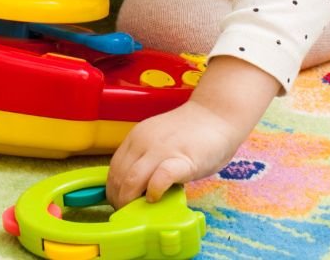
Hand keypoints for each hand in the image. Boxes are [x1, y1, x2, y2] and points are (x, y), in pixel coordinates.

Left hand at [106, 55, 279, 208]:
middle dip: (119, 200)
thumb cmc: (190, 133)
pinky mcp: (182, 160)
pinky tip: (156, 198)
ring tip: (138, 213)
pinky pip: (159, 178)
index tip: (119, 204)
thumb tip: (135, 189)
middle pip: (119, 177)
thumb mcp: (158, 142)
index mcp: (136, 137)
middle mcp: (143, 141)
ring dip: (130, 201)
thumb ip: (146, 160)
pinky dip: (153, 192)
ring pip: (132, 179)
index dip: (113, 190)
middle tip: (127, 214)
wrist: (216, 115)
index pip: (114, 168)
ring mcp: (162, 149)